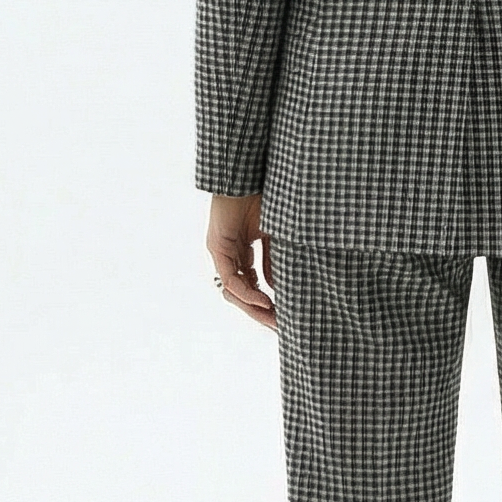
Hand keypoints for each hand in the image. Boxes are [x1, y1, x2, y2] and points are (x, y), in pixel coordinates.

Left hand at [207, 193, 276, 329]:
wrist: (249, 173)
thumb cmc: (263, 196)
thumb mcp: (275, 235)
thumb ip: (273, 261)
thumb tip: (276, 287)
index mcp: (244, 251)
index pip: (253, 285)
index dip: (267, 303)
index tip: (284, 318)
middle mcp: (231, 255)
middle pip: (242, 294)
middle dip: (261, 313)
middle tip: (279, 328)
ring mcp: (222, 253)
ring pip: (234, 292)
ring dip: (253, 309)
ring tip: (273, 319)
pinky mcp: (217, 248)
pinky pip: (231, 279)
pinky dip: (248, 292)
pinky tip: (265, 301)